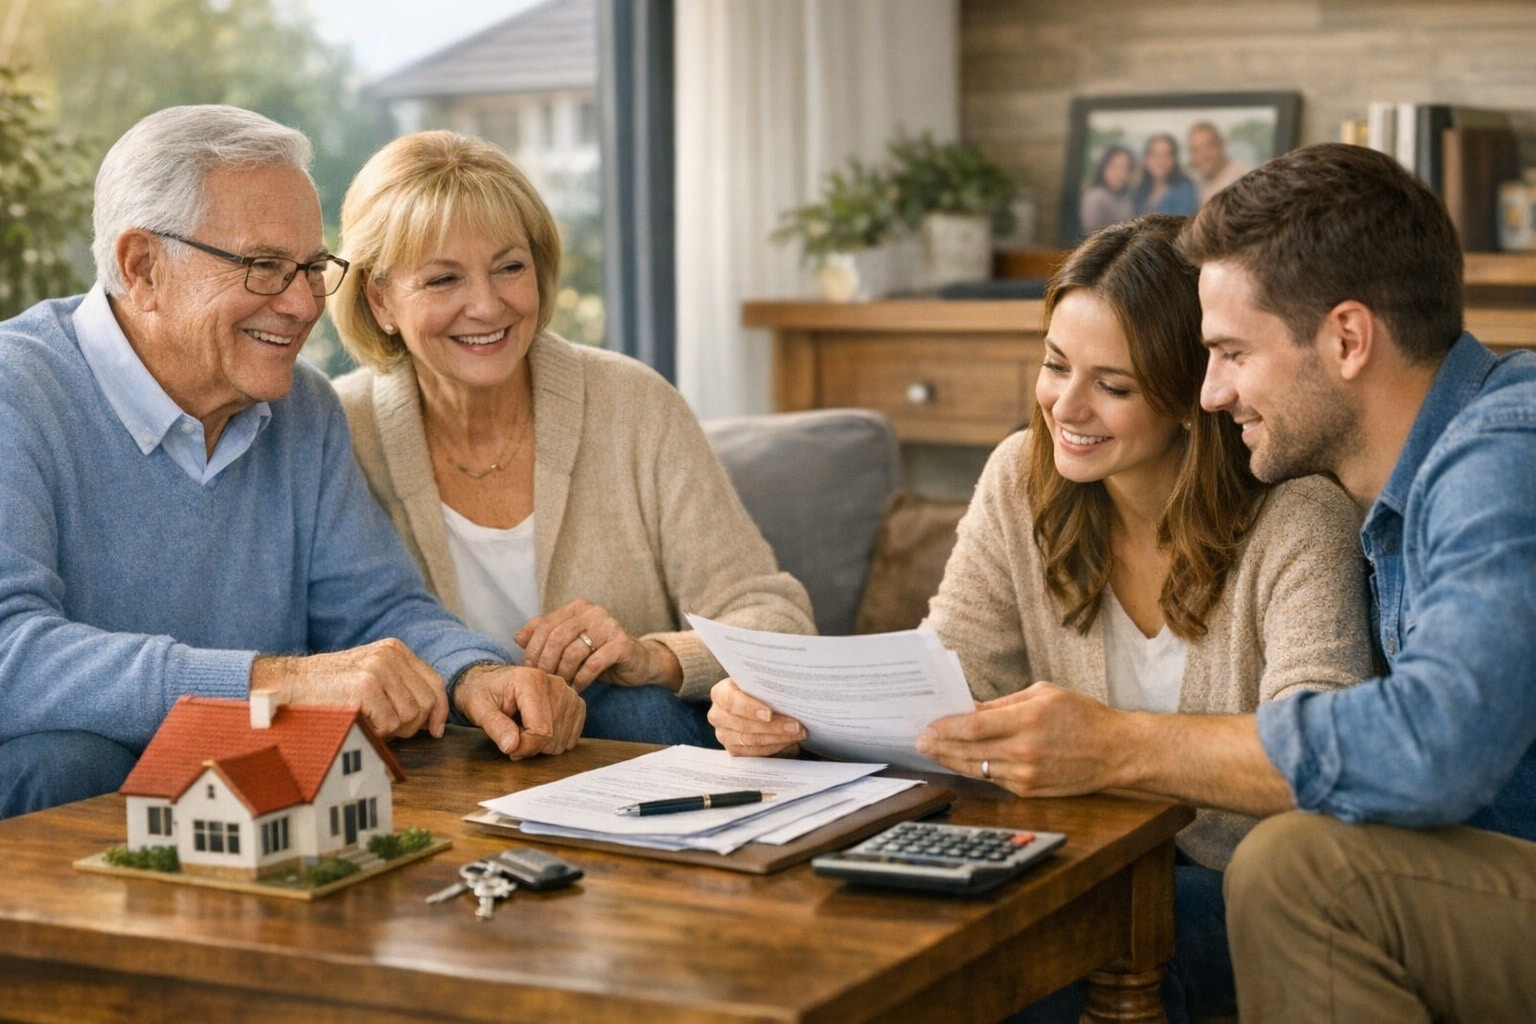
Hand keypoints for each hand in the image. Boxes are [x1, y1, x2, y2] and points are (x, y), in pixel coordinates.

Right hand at [252, 638, 448, 739]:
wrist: (287, 686)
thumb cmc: (330, 689)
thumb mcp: (371, 677)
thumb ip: (401, 688)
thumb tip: (434, 720)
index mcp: (395, 650)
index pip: (435, 683)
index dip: (439, 711)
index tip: (435, 730)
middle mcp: (390, 655)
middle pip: (426, 703)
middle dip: (413, 725)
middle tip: (389, 728)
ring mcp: (378, 669)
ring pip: (410, 716)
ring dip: (391, 729)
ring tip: (368, 720)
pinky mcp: (364, 687)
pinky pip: (389, 724)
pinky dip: (375, 732)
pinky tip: (358, 721)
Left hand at [454, 664, 585, 758]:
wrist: (492, 681)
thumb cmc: (484, 692)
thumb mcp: (479, 708)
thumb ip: (495, 726)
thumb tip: (512, 746)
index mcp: (532, 681)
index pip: (540, 730)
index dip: (524, 748)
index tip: (508, 748)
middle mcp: (556, 684)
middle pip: (553, 737)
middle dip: (531, 746)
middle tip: (513, 736)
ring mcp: (569, 693)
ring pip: (563, 740)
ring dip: (542, 744)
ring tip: (524, 729)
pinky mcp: (576, 704)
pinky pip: (571, 736)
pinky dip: (555, 740)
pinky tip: (539, 729)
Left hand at [516, 598, 681, 691]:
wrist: (637, 662)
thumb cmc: (598, 653)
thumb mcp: (570, 643)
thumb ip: (545, 636)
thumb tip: (518, 637)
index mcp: (577, 607)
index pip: (545, 624)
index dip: (533, 648)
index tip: (528, 669)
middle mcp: (593, 611)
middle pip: (557, 637)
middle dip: (546, 663)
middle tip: (543, 681)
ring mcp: (610, 625)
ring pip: (574, 651)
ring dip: (563, 674)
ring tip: (560, 687)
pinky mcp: (622, 644)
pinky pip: (593, 664)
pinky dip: (581, 680)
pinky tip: (577, 689)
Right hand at [707, 678, 804, 756]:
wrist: (754, 702)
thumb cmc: (758, 689)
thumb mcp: (759, 683)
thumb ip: (767, 686)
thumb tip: (789, 692)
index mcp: (720, 693)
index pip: (730, 701)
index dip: (749, 708)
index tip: (769, 714)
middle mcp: (717, 715)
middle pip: (743, 725)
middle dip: (773, 726)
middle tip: (796, 726)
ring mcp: (723, 734)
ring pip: (750, 741)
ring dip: (777, 738)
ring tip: (797, 734)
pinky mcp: (733, 749)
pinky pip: (754, 753)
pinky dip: (774, 747)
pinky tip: (789, 741)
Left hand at [915, 683, 1127, 796]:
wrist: (1116, 751)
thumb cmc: (1082, 715)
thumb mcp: (1043, 694)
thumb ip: (1003, 703)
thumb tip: (969, 708)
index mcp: (1028, 719)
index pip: (973, 727)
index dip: (945, 728)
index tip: (927, 726)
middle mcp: (1025, 750)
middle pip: (969, 751)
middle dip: (940, 746)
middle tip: (919, 742)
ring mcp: (1027, 774)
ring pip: (978, 769)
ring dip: (952, 761)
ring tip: (933, 752)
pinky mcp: (1030, 790)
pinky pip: (994, 780)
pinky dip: (976, 771)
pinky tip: (961, 763)